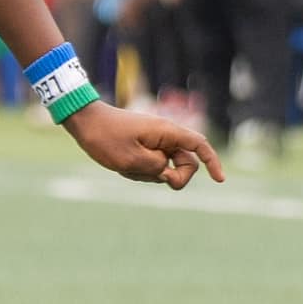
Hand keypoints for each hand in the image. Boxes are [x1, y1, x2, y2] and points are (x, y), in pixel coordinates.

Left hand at [64, 100, 223, 190]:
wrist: (83, 122)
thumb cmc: (105, 137)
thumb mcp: (131, 160)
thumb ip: (157, 169)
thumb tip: (167, 172)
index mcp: (166, 132)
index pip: (199, 145)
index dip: (213, 162)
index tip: (220, 180)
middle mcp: (164, 136)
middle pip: (185, 163)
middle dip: (174, 177)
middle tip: (159, 181)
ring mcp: (153, 142)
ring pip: (165, 168)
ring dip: (149, 174)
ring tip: (126, 165)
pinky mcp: (143, 147)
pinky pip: (150, 166)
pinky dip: (140, 172)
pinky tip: (121, 165)